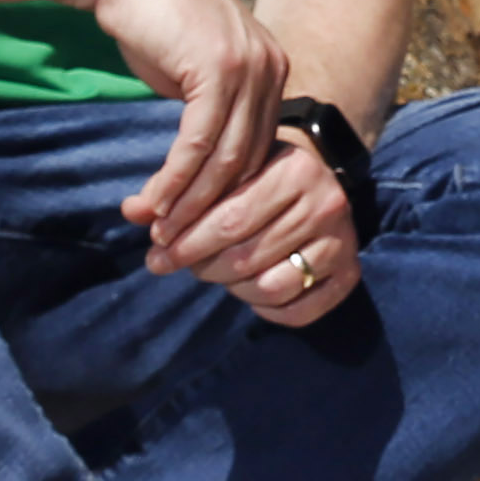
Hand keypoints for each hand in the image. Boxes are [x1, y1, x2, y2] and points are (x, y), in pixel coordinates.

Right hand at [81, 0, 292, 245]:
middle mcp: (272, 66)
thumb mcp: (193, 69)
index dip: (227, 192)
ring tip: (159, 232)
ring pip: (225, 159)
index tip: (196, 224)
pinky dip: (174, 181)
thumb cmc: (151, 19)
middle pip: (248, 159)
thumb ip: (211, 110)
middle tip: (175, 241)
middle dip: (210, 207)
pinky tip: (152, 203)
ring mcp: (250, 66)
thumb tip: (209, 163)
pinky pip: (198, 144)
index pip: (258, 147)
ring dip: (189, 202)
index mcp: (273, 67)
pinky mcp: (217, 69)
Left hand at [154, 130, 361, 326]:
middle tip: (179, 265)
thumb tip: (129, 212)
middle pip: (245, 256)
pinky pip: (299, 311)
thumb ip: (178, 192)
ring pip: (269, 286)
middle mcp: (325, 203)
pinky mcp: (350, 274)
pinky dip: (267, 311)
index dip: (185, 241)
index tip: (156, 251)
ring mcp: (341, 241)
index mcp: (294, 170)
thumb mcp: (226, 173)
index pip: (229, 218)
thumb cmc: (260, 177)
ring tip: (218, 275)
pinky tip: (250, 294)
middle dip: (202, 266)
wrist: (317, 179)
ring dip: (232, 289)